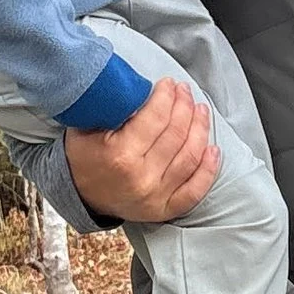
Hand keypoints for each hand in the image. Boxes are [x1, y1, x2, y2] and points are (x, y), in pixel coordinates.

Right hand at [62, 76, 219, 222]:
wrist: (80, 196)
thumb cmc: (85, 157)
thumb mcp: (86, 127)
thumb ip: (113, 108)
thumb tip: (142, 89)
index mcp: (120, 155)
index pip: (155, 117)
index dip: (166, 95)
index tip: (168, 83)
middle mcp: (141, 177)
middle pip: (176, 134)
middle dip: (184, 106)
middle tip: (185, 91)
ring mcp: (155, 196)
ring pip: (190, 157)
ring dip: (200, 129)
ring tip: (200, 111)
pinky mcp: (164, 210)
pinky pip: (195, 190)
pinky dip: (209, 170)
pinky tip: (213, 149)